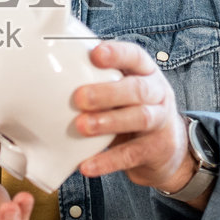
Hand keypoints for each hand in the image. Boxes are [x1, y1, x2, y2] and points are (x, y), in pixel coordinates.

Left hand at [73, 40, 197, 192]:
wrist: (167, 149)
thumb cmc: (133, 110)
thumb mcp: (124, 90)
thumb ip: (100, 80)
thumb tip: (52, 72)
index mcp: (146, 73)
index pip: (135, 56)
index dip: (117, 54)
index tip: (95, 54)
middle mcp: (158, 94)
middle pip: (138, 89)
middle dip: (108, 92)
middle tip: (79, 97)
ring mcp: (161, 121)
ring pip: (140, 118)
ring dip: (109, 122)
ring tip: (81, 126)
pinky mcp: (157, 150)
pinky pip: (132, 154)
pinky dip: (108, 161)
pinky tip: (87, 165)